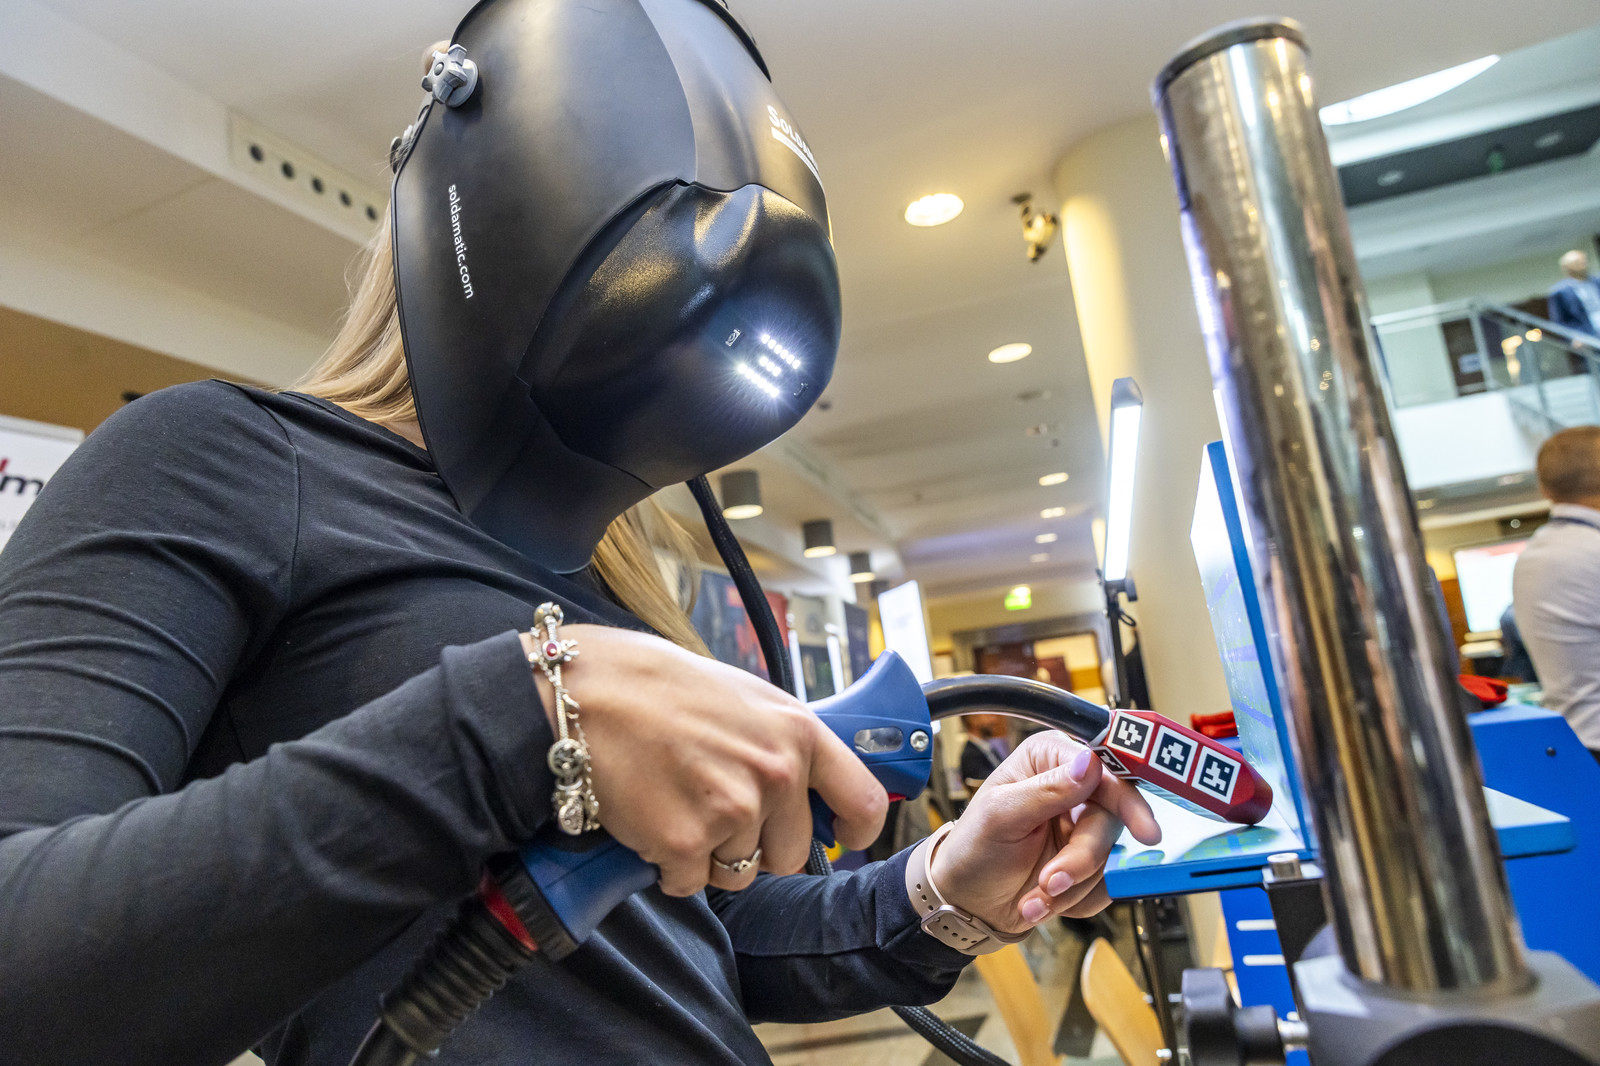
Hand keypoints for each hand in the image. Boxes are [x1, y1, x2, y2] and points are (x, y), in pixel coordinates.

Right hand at [520, 626, 886, 896]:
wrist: (589, 694)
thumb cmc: (661, 689)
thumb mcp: (747, 698)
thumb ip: (785, 742)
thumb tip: (812, 784)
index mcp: (798, 732)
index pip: (863, 800)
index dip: (856, 828)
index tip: (843, 836)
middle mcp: (776, 773)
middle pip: (792, 854)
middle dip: (757, 844)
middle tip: (713, 806)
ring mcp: (732, 810)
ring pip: (740, 873)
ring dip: (709, 855)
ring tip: (677, 802)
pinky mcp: (685, 843)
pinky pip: (690, 883)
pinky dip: (668, 864)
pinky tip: (651, 817)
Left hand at [929, 732, 1160, 932]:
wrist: (968, 901)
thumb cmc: (974, 849)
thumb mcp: (1001, 815)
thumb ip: (1046, 789)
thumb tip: (1089, 763)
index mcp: (1049, 759)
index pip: (1104, 769)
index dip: (1126, 798)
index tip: (1144, 830)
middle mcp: (1073, 789)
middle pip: (1110, 820)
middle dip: (1080, 859)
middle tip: (1052, 881)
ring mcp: (1083, 828)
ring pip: (1109, 858)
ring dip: (1070, 886)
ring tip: (1034, 895)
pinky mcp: (1090, 864)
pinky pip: (1105, 886)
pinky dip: (1074, 900)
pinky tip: (1042, 899)